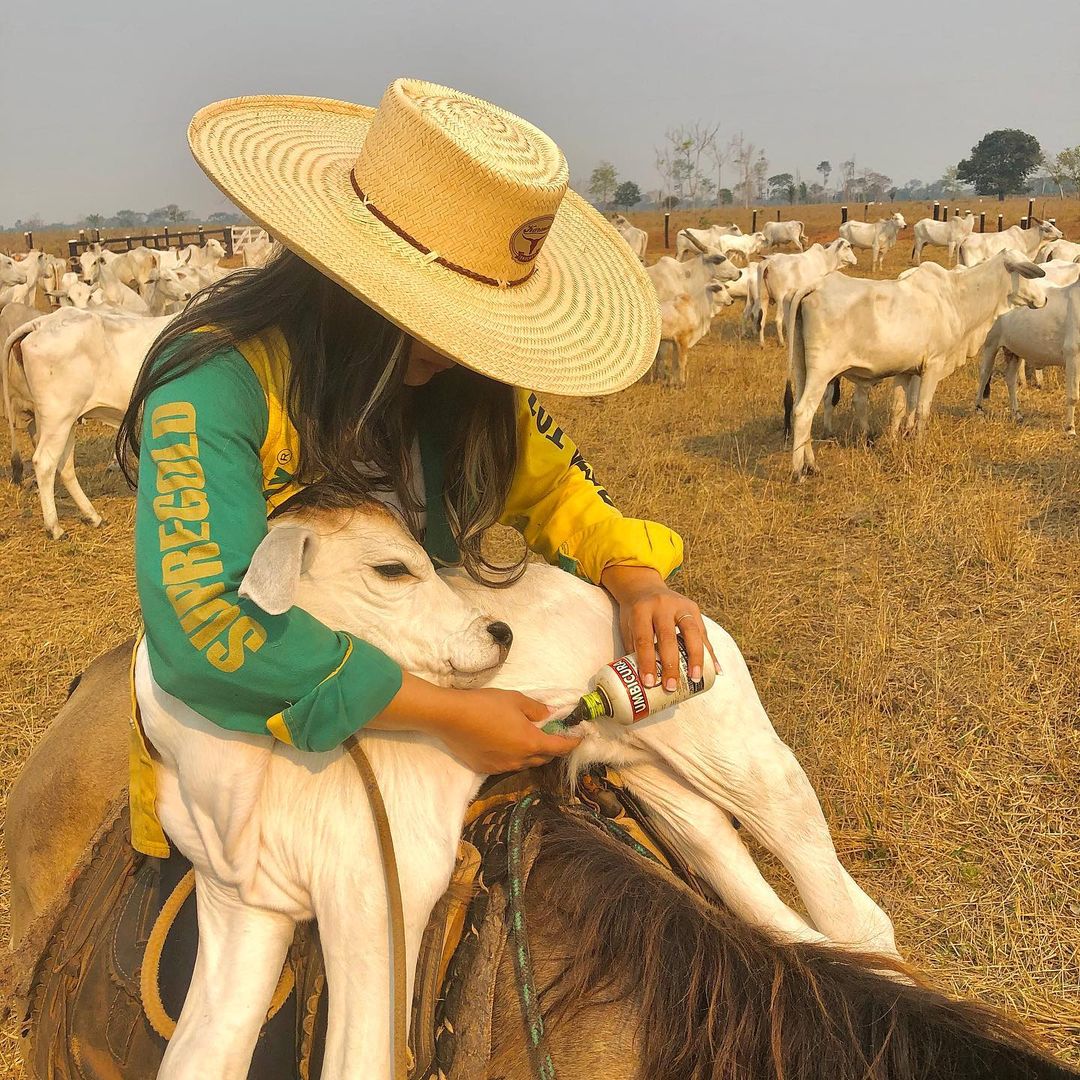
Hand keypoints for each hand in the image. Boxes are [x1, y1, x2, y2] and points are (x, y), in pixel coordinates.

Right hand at [436, 688, 581, 773]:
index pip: (560, 747)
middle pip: (544, 758)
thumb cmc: (486, 704)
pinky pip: (508, 765)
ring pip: (526, 763)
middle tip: (553, 735)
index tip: (580, 738)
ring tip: (529, 739)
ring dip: (532, 754)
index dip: (572, 743)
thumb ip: (536, 709)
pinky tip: (506, 744)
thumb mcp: (515, 699)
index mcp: (531, 742)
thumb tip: (549, 715)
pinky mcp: (486, 769)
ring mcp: (502, 767)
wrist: (451, 717)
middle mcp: (519, 760)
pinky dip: (514, 757)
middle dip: (552, 748)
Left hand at [600, 565, 712, 692]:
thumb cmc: (634, 614)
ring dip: (696, 657)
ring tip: (695, 678)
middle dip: (671, 664)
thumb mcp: (627, 626)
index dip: (647, 662)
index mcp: (641, 610)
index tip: (649, 683)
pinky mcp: (694, 608)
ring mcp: (680, 605)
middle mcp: (662, 605)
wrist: (644, 586)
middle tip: (671, 686)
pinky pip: (703, 632)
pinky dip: (709, 652)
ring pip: (692, 632)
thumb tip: (640, 681)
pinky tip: (715, 669)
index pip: (645, 639)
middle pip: (669, 637)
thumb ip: (633, 649)